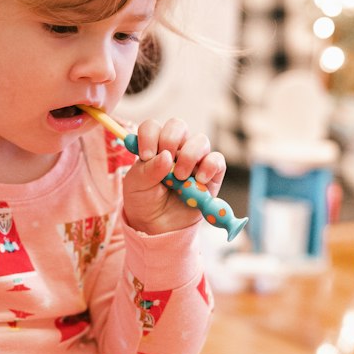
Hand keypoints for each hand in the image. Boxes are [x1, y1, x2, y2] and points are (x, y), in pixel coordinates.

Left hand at [121, 116, 225, 236]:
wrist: (158, 227)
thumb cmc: (144, 202)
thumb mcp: (136, 186)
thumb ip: (146, 170)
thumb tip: (165, 156)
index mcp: (153, 147)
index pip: (152, 127)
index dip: (149, 136)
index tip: (146, 155)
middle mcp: (175, 149)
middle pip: (178, 126)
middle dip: (170, 140)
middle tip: (166, 161)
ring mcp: (194, 161)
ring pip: (200, 141)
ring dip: (189, 156)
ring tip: (180, 177)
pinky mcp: (211, 175)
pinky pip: (217, 161)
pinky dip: (209, 167)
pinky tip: (199, 181)